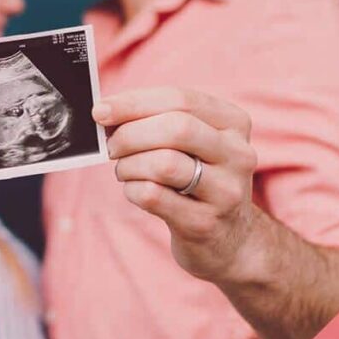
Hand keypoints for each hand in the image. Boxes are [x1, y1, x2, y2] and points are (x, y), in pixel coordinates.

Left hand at [93, 87, 259, 282]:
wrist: (229, 239)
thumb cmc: (198, 179)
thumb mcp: (192, 144)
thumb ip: (157, 120)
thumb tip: (106, 111)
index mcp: (234, 123)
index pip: (180, 100)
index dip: (134, 103)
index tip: (100, 110)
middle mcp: (237, 154)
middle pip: (176, 129)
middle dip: (131, 134)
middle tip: (111, 146)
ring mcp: (226, 191)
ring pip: (164, 164)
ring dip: (129, 165)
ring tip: (124, 170)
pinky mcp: (205, 223)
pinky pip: (154, 196)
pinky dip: (132, 190)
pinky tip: (134, 190)